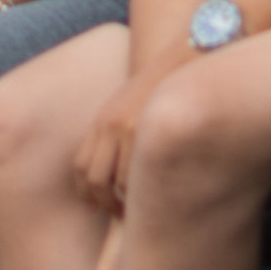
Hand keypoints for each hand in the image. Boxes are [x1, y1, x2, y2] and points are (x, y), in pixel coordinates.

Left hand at [72, 50, 184, 213]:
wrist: (189, 55)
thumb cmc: (168, 84)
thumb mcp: (134, 103)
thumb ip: (122, 131)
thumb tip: (118, 169)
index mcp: (104, 118)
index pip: (81, 166)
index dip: (85, 192)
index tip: (93, 206)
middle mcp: (110, 125)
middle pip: (93, 178)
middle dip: (102, 203)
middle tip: (116, 214)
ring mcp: (128, 129)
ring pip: (114, 183)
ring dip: (121, 203)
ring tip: (136, 211)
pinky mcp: (147, 132)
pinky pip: (135, 176)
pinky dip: (139, 195)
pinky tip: (151, 198)